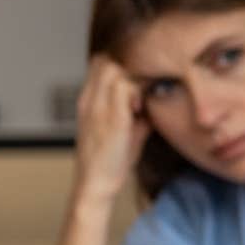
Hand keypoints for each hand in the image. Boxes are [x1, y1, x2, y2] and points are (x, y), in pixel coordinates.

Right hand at [71, 55, 150, 208]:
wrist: (96, 184)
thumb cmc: (111, 160)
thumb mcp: (127, 132)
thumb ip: (138, 115)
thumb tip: (155, 103)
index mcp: (89, 101)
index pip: (100, 64)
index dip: (122, 64)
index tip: (142, 77)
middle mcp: (90, 100)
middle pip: (106, 61)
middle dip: (131, 67)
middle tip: (147, 84)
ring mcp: (98, 107)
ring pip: (115, 70)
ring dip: (136, 79)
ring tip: (145, 99)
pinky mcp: (111, 118)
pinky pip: (124, 88)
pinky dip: (138, 92)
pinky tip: (143, 110)